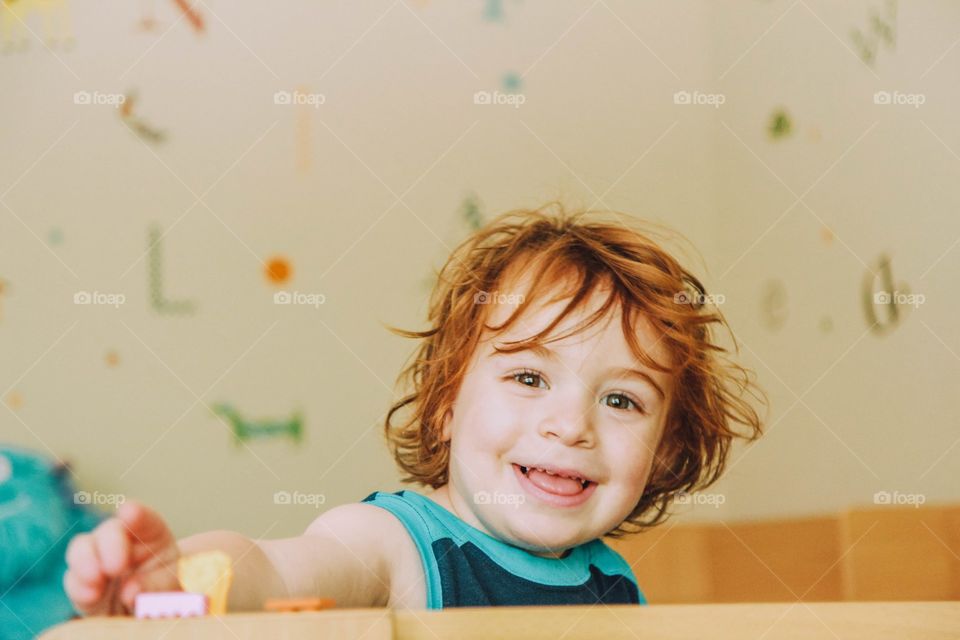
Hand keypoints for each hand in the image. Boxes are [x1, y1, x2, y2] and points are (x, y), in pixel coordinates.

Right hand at [64, 500, 180, 615]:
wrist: (143, 610)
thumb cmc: (160, 587)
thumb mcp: (168, 585)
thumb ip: (153, 585)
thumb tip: (129, 592)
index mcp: (149, 532)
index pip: (142, 517)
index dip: (135, 514)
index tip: (130, 513)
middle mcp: (119, 538)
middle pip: (110, 530)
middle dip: (110, 544)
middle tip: (116, 567)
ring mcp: (96, 557)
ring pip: (82, 548)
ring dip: (86, 562)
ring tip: (97, 580)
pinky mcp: (81, 582)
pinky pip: (72, 579)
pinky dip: (79, 586)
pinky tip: (91, 596)